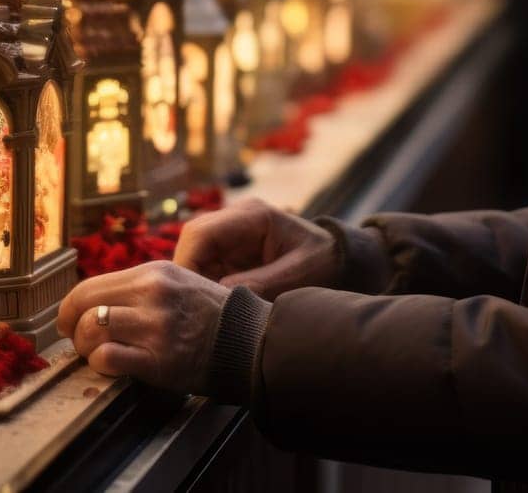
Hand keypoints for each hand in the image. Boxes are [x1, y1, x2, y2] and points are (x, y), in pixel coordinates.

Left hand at [56, 262, 231, 392]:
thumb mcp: (177, 283)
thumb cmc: (210, 316)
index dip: (70, 307)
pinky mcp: (158, 359)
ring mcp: (155, 326)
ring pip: (90, 329)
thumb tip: (95, 303)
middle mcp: (152, 293)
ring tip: (96, 355)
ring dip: (85, 348)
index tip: (69, 321)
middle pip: (83, 304)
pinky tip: (112, 366)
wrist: (247, 342)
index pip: (89, 285)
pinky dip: (101, 364)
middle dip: (72, 327)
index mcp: (153, 272)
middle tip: (77, 341)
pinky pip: (107, 357)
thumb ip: (140, 288)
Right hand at [173, 197, 337, 299]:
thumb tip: (219, 298)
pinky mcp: (232, 253)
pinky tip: (214, 308)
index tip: (189, 297)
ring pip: (195, 257)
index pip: (200, 233)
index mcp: (252, 215)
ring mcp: (232, 236)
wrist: (341, 260)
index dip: (187, 263)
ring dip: (195, 284)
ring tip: (205, 312)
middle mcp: (236, 220)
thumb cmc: (324, 263)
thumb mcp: (298, 275)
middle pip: (191, 243)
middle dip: (187, 276)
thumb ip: (260, 284)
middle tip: (191, 309)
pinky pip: (207, 268)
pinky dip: (206, 288)